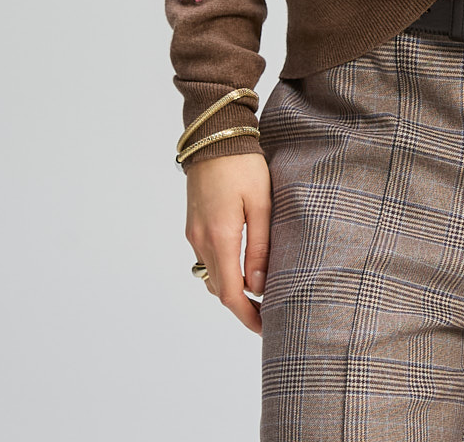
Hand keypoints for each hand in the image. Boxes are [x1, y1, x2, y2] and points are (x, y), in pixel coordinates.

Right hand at [185, 152, 270, 333]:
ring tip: (260, 292)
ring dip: (232, 288)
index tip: (266, 327)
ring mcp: (194, 232)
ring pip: (212, 275)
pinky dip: (224, 270)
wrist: (213, 135)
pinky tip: (243, 265)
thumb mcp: (260, 203)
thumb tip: (259, 287)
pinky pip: (207, 258)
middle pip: (219, 289)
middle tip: (269, 312)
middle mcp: (201, 240)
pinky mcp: (193, 223)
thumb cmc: (243, 165)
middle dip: (242, 306)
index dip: (247, 316)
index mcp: (219, 238)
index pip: (230, 293)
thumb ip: (259, 247)